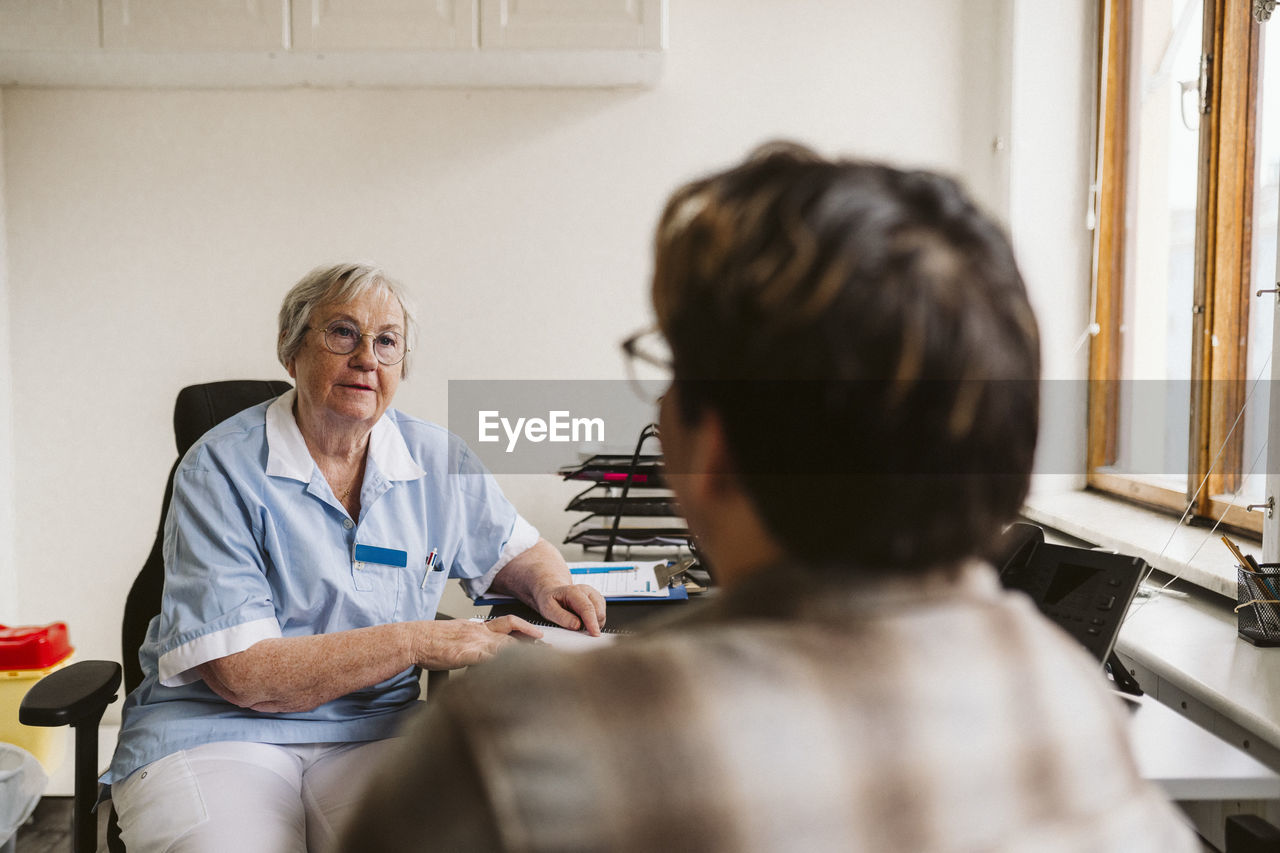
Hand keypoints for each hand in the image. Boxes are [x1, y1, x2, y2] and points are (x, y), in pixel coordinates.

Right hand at [411, 616, 542, 668]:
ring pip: (508, 646)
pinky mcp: (468, 654)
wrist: (415, 639)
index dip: (526, 628)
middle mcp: (480, 632)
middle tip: (551, 650)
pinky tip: (517, 673)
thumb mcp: (456, 635)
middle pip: (514, 634)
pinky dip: (506, 666)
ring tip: (542, 661)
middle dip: (534, 642)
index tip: (540, 635)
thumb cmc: (431, 641)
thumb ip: (471, 643)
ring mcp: (475, 642)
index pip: (508, 624)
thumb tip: (480, 653)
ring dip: (527, 654)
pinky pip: (492, 659)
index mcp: (477, 627)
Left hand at [533, 583, 606, 635]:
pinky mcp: (598, 600)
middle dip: (592, 625)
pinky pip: (602, 615)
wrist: (553, 592)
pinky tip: (584, 620)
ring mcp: (594, 595)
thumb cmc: (550, 600)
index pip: (587, 607)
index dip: (592, 622)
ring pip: (602, 614)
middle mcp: (586, 591)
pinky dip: (595, 621)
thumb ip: (561, 617)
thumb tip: (576, 625)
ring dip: (594, 623)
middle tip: (578, 630)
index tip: (594, 634)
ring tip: (579, 622)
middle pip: (598, 611)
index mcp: (574, 591)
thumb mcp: (548, 609)